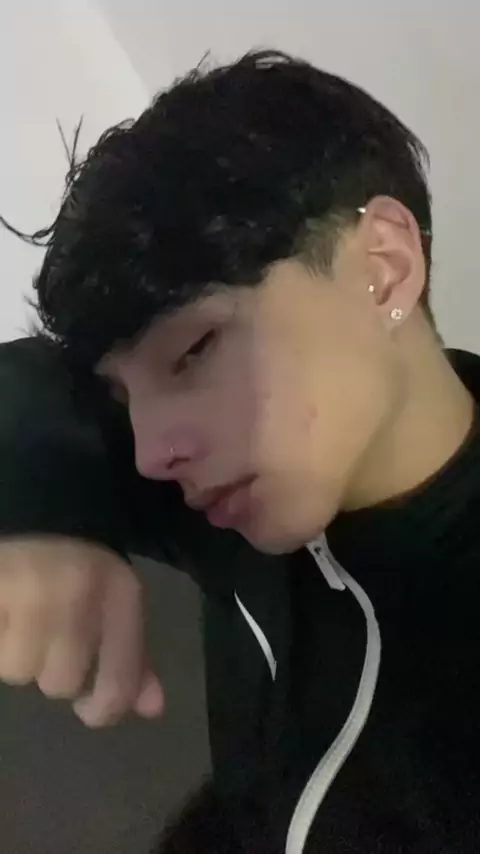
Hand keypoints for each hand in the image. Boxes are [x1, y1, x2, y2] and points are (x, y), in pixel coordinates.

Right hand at [0, 537, 163, 726]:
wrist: (36, 507)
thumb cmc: (78, 559)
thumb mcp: (116, 599)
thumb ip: (132, 656)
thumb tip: (151, 709)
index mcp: (120, 592)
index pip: (119, 682)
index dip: (105, 707)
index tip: (91, 708)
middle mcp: (78, 594)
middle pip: (61, 683)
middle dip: (52, 666)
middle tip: (50, 629)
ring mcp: (30, 593)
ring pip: (19, 671)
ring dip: (17, 653)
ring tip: (22, 613)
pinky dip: (0, 636)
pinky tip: (7, 611)